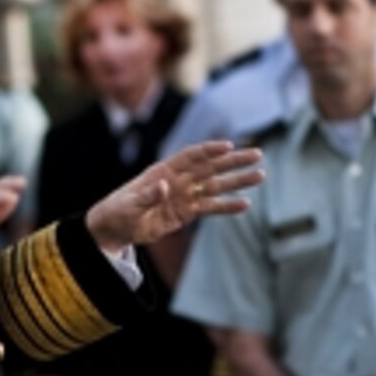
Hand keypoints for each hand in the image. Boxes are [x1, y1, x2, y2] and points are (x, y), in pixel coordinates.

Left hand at [85, 141, 263, 253]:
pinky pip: (211, 207)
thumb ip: (148, 196)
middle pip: (211, 167)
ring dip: (237, 181)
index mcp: (163, 171)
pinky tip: (246, 204)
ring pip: (216, 186)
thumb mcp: (129, 205)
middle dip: (234, 161)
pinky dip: (227, 206)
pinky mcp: (186, 212)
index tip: (229, 146)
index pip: (191, 156)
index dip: (210, 150)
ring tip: (260, 176)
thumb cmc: (117, 212)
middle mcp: (178, 180)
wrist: (114, 228)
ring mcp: (184, 195)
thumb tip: (165, 187)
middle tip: (257, 155)